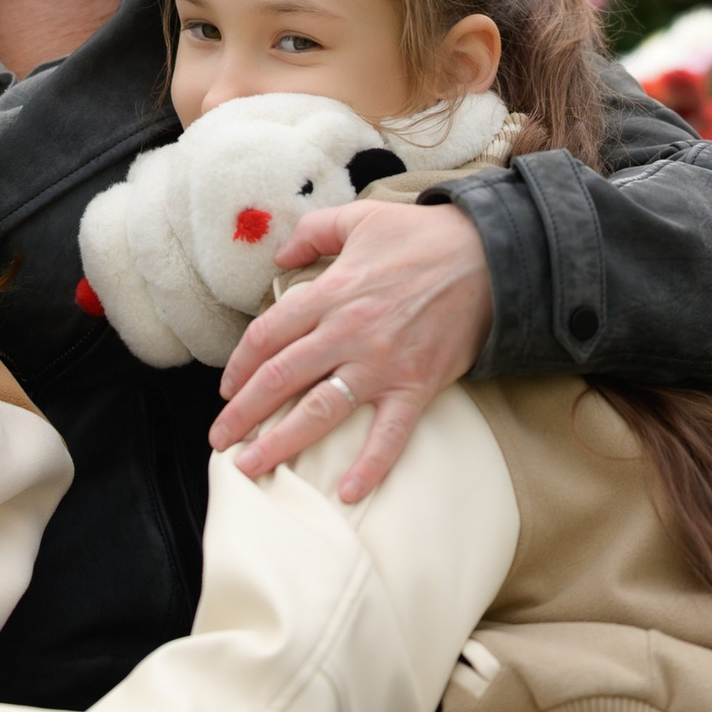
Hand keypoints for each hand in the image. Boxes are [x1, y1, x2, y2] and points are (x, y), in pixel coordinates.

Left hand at [209, 200, 489, 501]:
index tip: (227, 389)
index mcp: (331, 292)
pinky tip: (346, 492)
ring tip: (250, 466)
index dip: (239, 366)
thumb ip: (312, 233)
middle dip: (242, 413)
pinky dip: (369, 466)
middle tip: (218, 440)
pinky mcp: (416, 386)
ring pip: (319, 410)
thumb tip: (280, 256)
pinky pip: (389, 434)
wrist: (492, 257)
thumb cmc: (423, 236)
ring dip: (280, 442)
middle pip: (280, 378)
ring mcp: (382, 364)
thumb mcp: (360, 218)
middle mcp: (348, 332)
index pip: (267, 336)